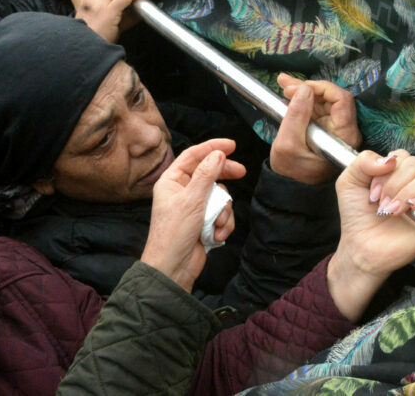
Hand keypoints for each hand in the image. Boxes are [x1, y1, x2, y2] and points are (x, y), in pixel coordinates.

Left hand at [141, 139, 246, 291]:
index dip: (212, 147)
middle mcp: (182, 191)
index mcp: (172, 181)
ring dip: (223, 211)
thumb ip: (206, 175)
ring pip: (219, 196)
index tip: (232, 145)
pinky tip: (217, 235)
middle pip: (209, 174)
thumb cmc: (174, 233)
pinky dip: (222, 224)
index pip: (193, 156)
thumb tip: (218, 154)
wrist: (173, 269)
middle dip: (225, 177)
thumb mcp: (191, 200)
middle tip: (241, 172)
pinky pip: (221, 214)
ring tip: (217, 224)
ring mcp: (194, 207)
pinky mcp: (204, 222)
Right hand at [271, 75, 362, 184]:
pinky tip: (289, 95)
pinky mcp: (327, 128)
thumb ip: (297, 115)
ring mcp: (337, 129)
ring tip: (284, 87)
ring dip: (305, 91)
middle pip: (333, 97)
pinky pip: (319, 108)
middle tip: (285, 84)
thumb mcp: (288, 144)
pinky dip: (304, 100)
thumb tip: (304, 88)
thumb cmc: (292, 171)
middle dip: (309, 87)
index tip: (300, 87)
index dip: (321, 88)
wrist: (291, 186)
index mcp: (343, 137)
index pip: (342, 100)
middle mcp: (345, 131)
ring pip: (325, 100)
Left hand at [326, 151, 414, 320]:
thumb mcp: (349, 182)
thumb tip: (390, 159)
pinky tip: (414, 209)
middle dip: (395, 184)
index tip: (372, 193)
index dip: (386, 172)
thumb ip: (363, 161)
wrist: (362, 248)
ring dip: (409, 193)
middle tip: (382, 205)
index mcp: (397, 170)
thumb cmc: (357, 216)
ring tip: (393, 212)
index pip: (402, 156)